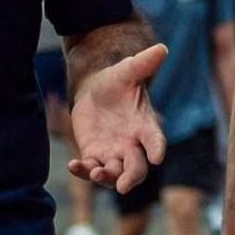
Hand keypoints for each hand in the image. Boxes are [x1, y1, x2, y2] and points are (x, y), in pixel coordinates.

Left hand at [68, 44, 167, 192]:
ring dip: (106, 177)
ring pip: (113, 174)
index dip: (157, 148)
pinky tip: (73, 166)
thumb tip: (162, 48)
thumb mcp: (127, 70)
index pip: (155, 140)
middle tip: (122, 185)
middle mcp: (132, 145)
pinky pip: (90, 169)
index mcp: (145, 126)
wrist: (96, 89)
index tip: (157, 157)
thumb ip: (143, 63)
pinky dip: (82, 171)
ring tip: (94, 172)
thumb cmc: (117, 80)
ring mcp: (113, 153)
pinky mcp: (94, 155)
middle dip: (130, 177)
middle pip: (136, 168)